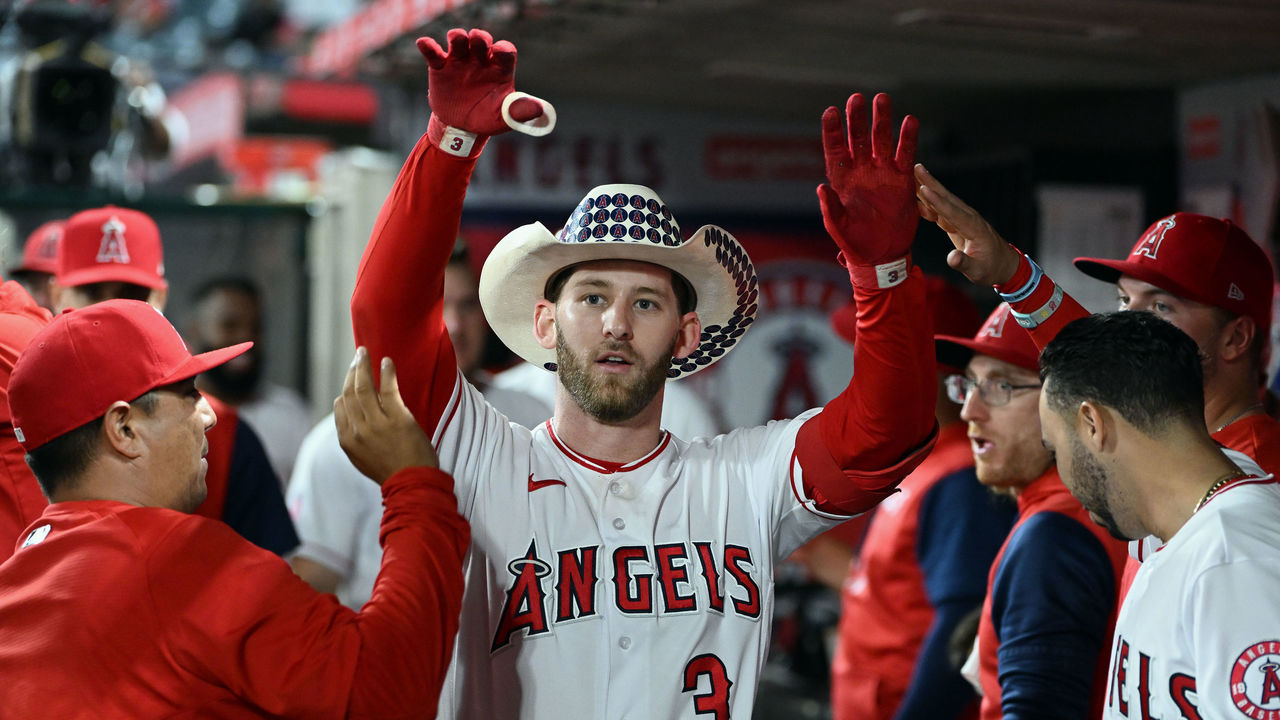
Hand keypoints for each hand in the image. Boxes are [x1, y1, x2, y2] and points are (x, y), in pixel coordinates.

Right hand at [334, 348, 437, 484]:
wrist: (413, 483)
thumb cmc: (391, 471)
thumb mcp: (362, 459)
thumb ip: (354, 438)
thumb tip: (351, 417)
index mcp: (348, 440)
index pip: (340, 406)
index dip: (344, 389)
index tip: (351, 378)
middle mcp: (358, 430)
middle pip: (349, 392)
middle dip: (352, 371)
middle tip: (357, 357)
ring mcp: (377, 424)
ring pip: (364, 387)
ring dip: (363, 366)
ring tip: (364, 352)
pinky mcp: (398, 418)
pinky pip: (388, 389)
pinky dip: (386, 372)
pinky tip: (386, 361)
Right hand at [416, 28, 543, 136]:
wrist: (461, 128)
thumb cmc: (487, 118)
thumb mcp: (505, 117)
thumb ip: (520, 111)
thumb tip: (539, 109)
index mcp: (500, 68)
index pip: (505, 51)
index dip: (503, 49)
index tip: (500, 52)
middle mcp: (481, 60)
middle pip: (482, 41)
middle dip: (480, 38)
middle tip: (478, 41)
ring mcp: (460, 61)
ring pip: (459, 41)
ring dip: (458, 37)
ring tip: (457, 40)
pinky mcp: (441, 68)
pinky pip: (433, 53)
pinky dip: (428, 46)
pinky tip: (424, 43)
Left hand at [817, 93, 919, 266]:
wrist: (882, 255)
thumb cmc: (855, 242)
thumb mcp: (838, 228)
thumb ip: (831, 209)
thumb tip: (821, 189)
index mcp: (842, 180)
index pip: (835, 150)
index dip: (832, 131)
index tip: (830, 112)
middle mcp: (862, 171)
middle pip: (858, 138)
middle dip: (857, 119)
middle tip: (857, 98)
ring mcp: (883, 172)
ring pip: (882, 140)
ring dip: (882, 120)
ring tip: (882, 99)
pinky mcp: (903, 179)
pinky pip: (906, 155)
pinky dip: (908, 139)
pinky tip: (910, 121)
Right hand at [914, 164, 1021, 285]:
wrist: (1002, 264)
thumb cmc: (991, 268)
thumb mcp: (978, 271)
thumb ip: (964, 263)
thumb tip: (951, 258)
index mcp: (973, 227)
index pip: (952, 212)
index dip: (937, 202)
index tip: (923, 189)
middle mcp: (968, 218)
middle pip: (946, 198)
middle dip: (930, 183)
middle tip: (916, 167)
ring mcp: (962, 218)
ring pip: (942, 200)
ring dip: (927, 187)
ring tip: (912, 174)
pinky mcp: (956, 222)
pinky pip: (940, 210)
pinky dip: (927, 201)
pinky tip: (916, 196)